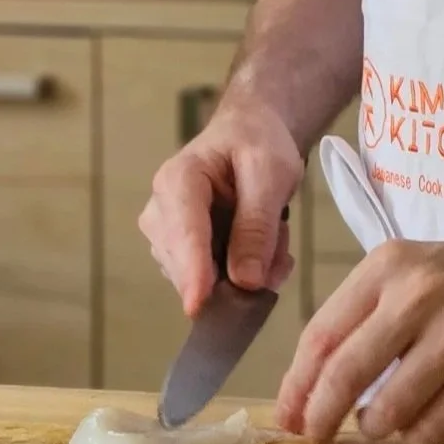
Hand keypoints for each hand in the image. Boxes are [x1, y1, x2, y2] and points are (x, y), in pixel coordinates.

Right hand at [139, 101, 304, 317]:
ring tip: (276, 236)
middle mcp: (161, 213)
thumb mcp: (270, 175)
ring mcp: (168, 237)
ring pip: (206, 280)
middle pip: (191, 265)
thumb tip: (244, 281)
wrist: (252, 136)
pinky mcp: (183, 255)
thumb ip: (257, 226)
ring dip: (249, 271)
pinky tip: (266, 248)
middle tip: (282, 245)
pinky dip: (247, 273)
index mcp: (177, 182)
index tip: (198, 308)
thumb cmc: (258, 145)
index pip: (184, 234)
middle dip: (241, 270)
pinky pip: (214, 282)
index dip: (193, 273)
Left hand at [274, 232, 443, 443]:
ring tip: (385, 421)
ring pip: (390, 410)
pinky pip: (436, 427)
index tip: (288, 415)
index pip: (322, 334)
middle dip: (321, 417)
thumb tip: (309, 385)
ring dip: (378, 427)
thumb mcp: (414, 270)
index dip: (297, 385)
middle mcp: (419, 296)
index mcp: (389, 266)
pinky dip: (420, 436)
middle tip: (317, 438)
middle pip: (345, 375)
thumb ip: (364, 316)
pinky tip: (423, 424)